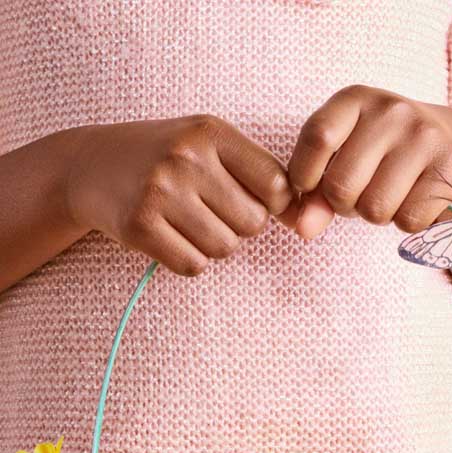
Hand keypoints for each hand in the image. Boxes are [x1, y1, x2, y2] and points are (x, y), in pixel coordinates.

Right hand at [66, 115, 293, 274]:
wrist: (90, 166)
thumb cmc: (165, 158)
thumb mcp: (208, 147)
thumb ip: (258, 175)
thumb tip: (305, 218)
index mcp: (210, 132)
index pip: (276, 185)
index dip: (271, 204)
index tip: (247, 199)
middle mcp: (185, 158)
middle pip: (252, 224)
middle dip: (238, 226)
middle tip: (209, 211)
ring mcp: (160, 192)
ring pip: (224, 248)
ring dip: (213, 245)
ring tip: (187, 222)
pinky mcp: (140, 227)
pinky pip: (194, 265)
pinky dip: (188, 259)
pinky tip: (169, 237)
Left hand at [286, 85, 451, 238]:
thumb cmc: (387, 156)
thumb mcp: (347, 160)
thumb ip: (317, 193)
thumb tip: (304, 228)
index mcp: (357, 99)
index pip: (318, 137)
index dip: (305, 175)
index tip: (311, 187)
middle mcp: (392, 110)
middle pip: (342, 186)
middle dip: (345, 205)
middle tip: (363, 193)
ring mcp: (425, 136)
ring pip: (374, 209)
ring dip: (378, 215)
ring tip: (392, 194)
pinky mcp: (451, 166)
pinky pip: (408, 219)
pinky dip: (407, 222)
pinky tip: (417, 199)